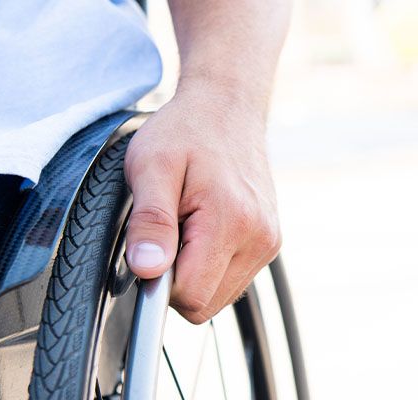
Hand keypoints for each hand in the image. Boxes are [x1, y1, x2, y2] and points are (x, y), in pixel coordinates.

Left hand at [123, 86, 280, 323]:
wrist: (226, 106)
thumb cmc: (185, 131)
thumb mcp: (151, 167)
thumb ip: (150, 222)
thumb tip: (148, 270)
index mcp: (231, 222)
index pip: (189, 296)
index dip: (158, 279)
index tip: (150, 243)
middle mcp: (259, 238)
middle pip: (204, 304)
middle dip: (177, 278)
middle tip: (168, 229)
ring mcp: (268, 242)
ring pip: (218, 297)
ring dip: (194, 272)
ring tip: (186, 223)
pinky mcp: (269, 242)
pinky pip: (231, 280)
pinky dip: (210, 264)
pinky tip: (203, 227)